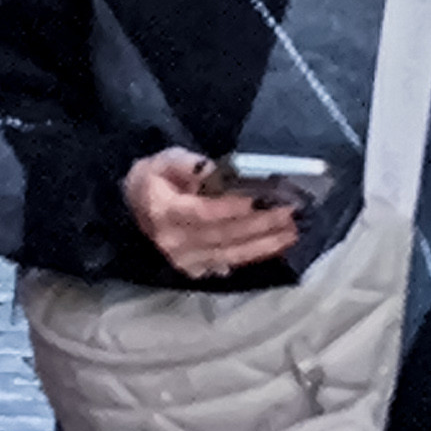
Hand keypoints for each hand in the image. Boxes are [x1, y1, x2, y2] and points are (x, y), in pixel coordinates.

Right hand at [125, 148, 304, 279]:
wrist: (138, 205)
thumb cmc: (156, 178)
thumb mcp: (167, 159)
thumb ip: (191, 164)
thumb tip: (221, 172)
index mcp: (162, 212)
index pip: (202, 213)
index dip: (231, 208)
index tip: (259, 199)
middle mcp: (174, 242)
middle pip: (223, 236)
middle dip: (260, 224)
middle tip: (289, 212)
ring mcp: (186, 261)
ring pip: (232, 254)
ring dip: (266, 243)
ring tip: (292, 230)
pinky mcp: (197, 271)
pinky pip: (231, 263)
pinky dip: (256, 254)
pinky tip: (277, 243)